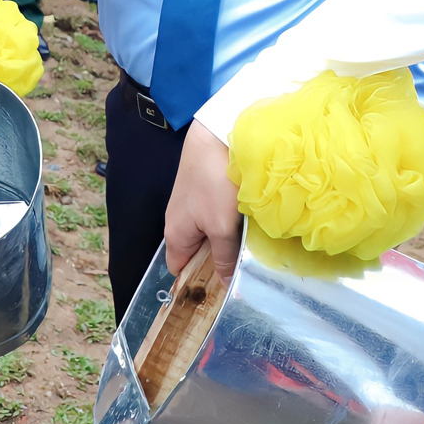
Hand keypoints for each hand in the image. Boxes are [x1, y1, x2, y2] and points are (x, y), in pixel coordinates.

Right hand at [164, 122, 242, 277]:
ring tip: (249, 245)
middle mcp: (177, 222)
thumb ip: (224, 256)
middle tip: (242, 267)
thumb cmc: (213, 183)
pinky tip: (246, 220)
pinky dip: (228, 221)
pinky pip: (214, 216)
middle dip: (216, 260)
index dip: (197, 280)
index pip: (179, 269)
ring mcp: (190, 205)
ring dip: (226, 239)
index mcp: (174, 236)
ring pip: (208, 233)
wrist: (215, 135)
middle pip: (196, 252)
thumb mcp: (221, 227)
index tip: (221, 287)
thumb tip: (224, 284)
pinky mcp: (203, 191)